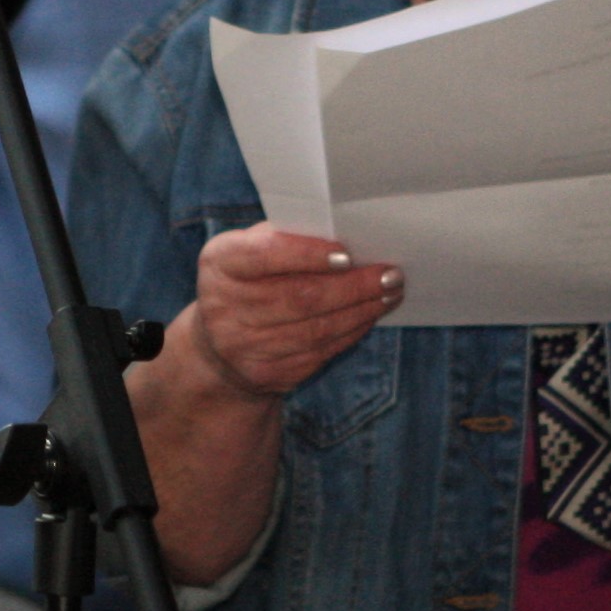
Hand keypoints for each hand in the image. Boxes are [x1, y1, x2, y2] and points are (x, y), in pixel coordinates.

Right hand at [190, 223, 401, 399]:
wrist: (219, 345)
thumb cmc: (249, 280)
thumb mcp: (252, 249)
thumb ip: (288, 238)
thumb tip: (348, 237)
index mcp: (221, 263)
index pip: (265, 255)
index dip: (307, 254)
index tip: (347, 254)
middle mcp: (224, 307)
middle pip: (300, 297)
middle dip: (353, 286)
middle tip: (391, 275)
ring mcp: (242, 346)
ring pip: (316, 328)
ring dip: (361, 311)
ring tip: (389, 294)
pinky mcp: (265, 374)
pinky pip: (318, 352)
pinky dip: (350, 332)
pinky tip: (368, 316)